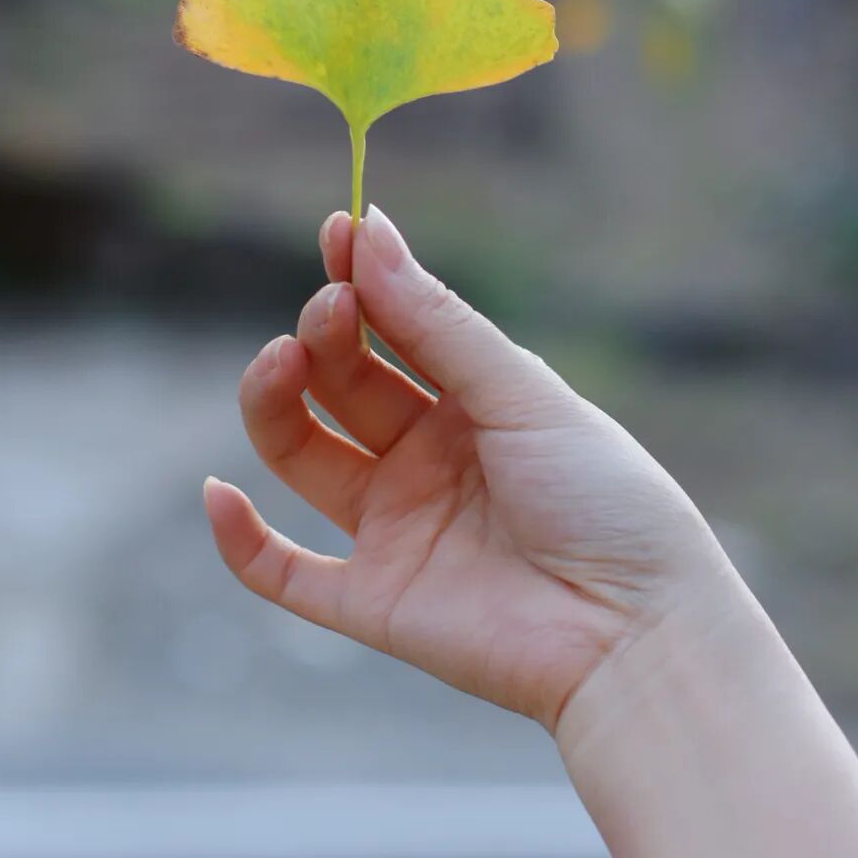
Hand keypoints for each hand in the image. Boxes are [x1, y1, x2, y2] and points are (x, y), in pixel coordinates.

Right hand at [204, 204, 723, 731]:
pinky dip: (241, 541)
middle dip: (326, 334)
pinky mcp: (374, 601)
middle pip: (340, 381)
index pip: (391, 327)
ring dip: (275, 402)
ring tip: (282, 361)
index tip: (336, 229)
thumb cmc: (604, 497)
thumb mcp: (520, 392)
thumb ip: (435, 320)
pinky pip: (285, 573)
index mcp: (468, 402)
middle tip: (333, 308)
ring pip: (301, 454)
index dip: (359, 280)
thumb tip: (369, 227)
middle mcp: (423, 458)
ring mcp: (394, 527)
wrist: (638, 630)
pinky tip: (220, 493)